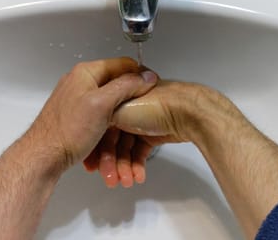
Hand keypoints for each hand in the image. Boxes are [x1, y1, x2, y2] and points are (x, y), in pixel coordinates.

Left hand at [27, 57, 157, 171]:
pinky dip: (107, 128)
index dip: (140, 75)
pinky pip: (99, 118)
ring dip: (120, 118)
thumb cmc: (67, 131)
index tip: (152, 88)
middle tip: (141, 113)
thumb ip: (125, 87)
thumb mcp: (102, 104)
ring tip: (127, 133)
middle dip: (130, 101)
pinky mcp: (76, 116)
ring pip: (109, 104)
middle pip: (116, 85)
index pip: (122, 64)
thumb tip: (146, 76)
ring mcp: (77, 100)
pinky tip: (110, 140)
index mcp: (86, 72)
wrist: (43, 156)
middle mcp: (80, 83)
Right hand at [83, 81, 217, 186]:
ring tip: (126, 181)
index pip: (99, 125)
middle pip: (112, 139)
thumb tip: (91, 126)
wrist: (186, 112)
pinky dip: (137, 164)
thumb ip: (100, 117)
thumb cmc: (154, 105)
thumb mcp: (116, 109)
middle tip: (110, 178)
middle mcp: (127, 107)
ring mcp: (141, 121)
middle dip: (110, 161)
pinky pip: (140, 151)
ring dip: (124, 166)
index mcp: (116, 96)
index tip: (91, 163)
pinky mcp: (153, 133)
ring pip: (126, 148)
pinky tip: (137, 176)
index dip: (95, 145)